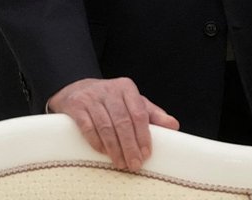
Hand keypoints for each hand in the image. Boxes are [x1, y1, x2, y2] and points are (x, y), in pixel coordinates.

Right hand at [47, 77, 179, 170]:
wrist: (77, 89)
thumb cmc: (111, 100)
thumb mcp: (132, 102)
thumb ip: (152, 114)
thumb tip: (174, 126)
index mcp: (126, 88)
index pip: (139, 113)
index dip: (143, 135)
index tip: (147, 154)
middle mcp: (109, 90)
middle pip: (122, 122)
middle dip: (130, 146)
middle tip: (134, 164)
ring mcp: (91, 98)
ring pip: (105, 126)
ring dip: (114, 148)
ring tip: (121, 163)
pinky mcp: (76, 106)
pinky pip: (88, 127)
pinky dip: (97, 142)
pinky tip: (104, 153)